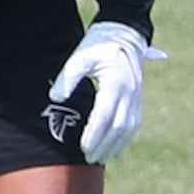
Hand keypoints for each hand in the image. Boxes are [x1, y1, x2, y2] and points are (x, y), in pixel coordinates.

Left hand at [47, 22, 159, 162]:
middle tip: (88, 158)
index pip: (105, 114)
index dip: (94, 133)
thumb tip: (55, 98)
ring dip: (116, 145)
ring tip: (100, 159)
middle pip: (119, 126)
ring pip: (129, 128)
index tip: (83, 147)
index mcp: (116, 83)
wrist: (123, 34)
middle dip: (104, 144)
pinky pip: (134, 123)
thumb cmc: (97, 45)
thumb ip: (68, 78)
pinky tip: (114, 149)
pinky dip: (125, 139)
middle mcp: (130, 92)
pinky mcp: (138, 98)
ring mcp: (137, 96)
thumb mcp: (79, 56)